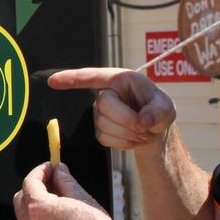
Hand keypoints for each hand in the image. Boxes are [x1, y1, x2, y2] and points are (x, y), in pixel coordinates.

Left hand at [12, 162, 128, 219]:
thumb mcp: (81, 197)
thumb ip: (65, 180)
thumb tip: (59, 171)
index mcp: (38, 209)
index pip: (29, 182)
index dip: (40, 171)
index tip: (49, 167)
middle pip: (21, 198)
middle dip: (35, 187)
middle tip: (52, 181)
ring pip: (25, 216)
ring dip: (35, 205)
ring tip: (57, 200)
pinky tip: (57, 218)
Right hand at [49, 68, 175, 151]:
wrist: (155, 131)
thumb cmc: (159, 112)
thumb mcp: (167, 108)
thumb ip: (160, 112)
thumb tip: (144, 121)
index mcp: (119, 79)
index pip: (91, 77)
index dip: (71, 78)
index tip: (52, 81)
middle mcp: (106, 94)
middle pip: (103, 106)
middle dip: (126, 119)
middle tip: (146, 127)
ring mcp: (99, 113)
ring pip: (104, 125)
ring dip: (127, 134)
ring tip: (144, 133)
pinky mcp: (99, 130)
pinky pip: (105, 139)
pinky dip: (123, 143)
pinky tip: (134, 140)